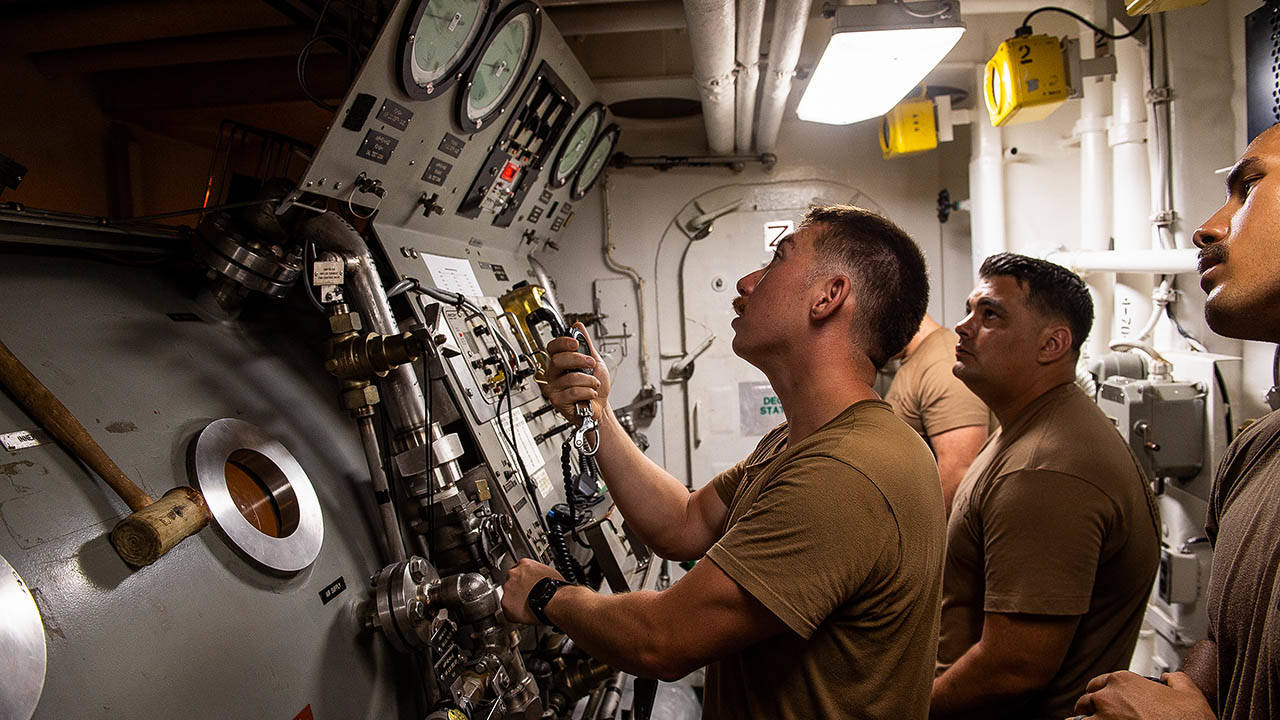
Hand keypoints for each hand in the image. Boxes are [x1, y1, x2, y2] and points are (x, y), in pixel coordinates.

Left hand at [500, 558, 564, 624]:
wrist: (552, 600)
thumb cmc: (554, 588)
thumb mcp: (549, 572)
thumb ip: (539, 574)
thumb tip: (541, 579)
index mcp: (524, 564)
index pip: (519, 569)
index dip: (523, 579)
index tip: (526, 584)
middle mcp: (513, 574)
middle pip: (511, 582)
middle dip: (518, 589)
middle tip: (527, 596)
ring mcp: (508, 589)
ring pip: (508, 596)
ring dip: (515, 601)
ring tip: (527, 606)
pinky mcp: (506, 603)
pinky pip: (507, 610)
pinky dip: (514, 613)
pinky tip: (524, 613)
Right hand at [542, 322, 610, 423]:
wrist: (600, 406)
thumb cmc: (595, 386)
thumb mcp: (594, 361)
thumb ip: (586, 344)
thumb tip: (578, 326)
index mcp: (560, 362)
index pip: (553, 347)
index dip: (562, 343)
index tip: (575, 343)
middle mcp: (554, 374)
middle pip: (558, 360)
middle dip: (579, 360)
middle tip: (591, 365)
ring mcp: (554, 387)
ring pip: (570, 378)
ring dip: (589, 381)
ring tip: (594, 385)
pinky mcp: (557, 400)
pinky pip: (572, 392)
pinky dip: (587, 392)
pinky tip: (589, 394)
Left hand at [1072, 671, 1215, 719]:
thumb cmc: (1188, 719)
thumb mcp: (1188, 692)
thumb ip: (1176, 679)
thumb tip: (1171, 678)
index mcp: (1124, 681)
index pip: (1098, 684)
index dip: (1101, 693)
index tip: (1103, 700)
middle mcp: (1107, 697)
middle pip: (1086, 701)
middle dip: (1091, 709)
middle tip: (1097, 716)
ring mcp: (1102, 717)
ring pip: (1081, 718)